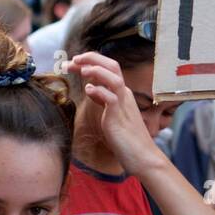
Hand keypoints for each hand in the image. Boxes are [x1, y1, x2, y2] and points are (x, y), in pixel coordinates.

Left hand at [68, 51, 164, 175]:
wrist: (142, 155)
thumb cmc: (126, 138)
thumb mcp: (112, 113)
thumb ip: (103, 99)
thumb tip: (91, 87)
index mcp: (122, 92)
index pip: (108, 68)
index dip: (90, 62)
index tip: (72, 63)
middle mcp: (124, 94)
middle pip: (112, 66)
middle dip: (92, 58)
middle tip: (72, 59)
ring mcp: (123, 104)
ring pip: (114, 78)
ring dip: (97, 70)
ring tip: (80, 68)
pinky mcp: (119, 116)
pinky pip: (111, 98)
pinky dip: (100, 91)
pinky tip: (88, 89)